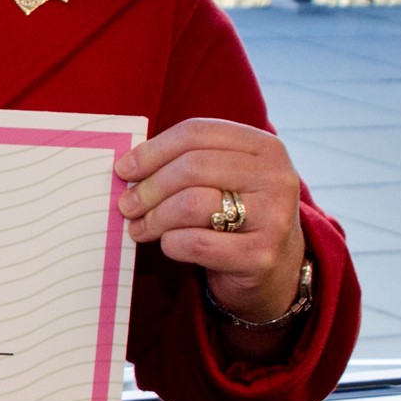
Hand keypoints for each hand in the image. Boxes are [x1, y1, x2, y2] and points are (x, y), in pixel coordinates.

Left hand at [115, 118, 307, 324]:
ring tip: (140, 227)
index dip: (153, 150)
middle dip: (149, 187)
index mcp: (265, 147)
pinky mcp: (260, 255)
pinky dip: (170, 243)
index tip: (124, 168)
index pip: (197, 133)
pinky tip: (168, 244)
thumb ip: (185, 163)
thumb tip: (128, 166)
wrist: (274, 267)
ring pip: (191, 204)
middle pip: (192, 167)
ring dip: (154, 217)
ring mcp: (273, 217)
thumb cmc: (235, 215)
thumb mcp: (222, 180)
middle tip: (127, 204)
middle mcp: (276, 177)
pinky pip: (195, 243)